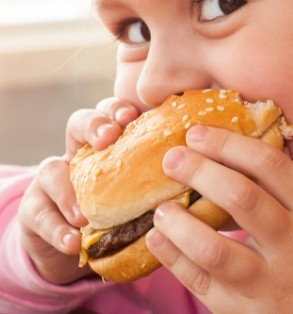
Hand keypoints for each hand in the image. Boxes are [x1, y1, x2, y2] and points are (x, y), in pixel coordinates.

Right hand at [18, 98, 139, 283]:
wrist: (73, 244)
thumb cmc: (116, 212)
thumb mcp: (136, 192)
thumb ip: (157, 181)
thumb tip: (199, 179)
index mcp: (106, 144)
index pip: (110, 113)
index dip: (118, 109)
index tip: (134, 115)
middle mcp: (77, 153)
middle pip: (78, 123)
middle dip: (95, 125)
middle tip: (109, 137)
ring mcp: (51, 180)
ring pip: (51, 169)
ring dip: (69, 190)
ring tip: (85, 215)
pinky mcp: (34, 210)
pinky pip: (40, 215)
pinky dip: (58, 230)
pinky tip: (73, 242)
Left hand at [146, 125, 292, 312]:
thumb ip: (284, 192)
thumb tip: (229, 154)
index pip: (270, 165)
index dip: (229, 144)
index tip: (198, 133)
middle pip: (241, 197)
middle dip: (201, 172)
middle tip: (172, 158)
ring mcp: (270, 282)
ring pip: (216, 249)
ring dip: (181, 223)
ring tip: (161, 208)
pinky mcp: (246, 312)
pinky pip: (203, 283)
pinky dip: (174, 259)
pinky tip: (158, 240)